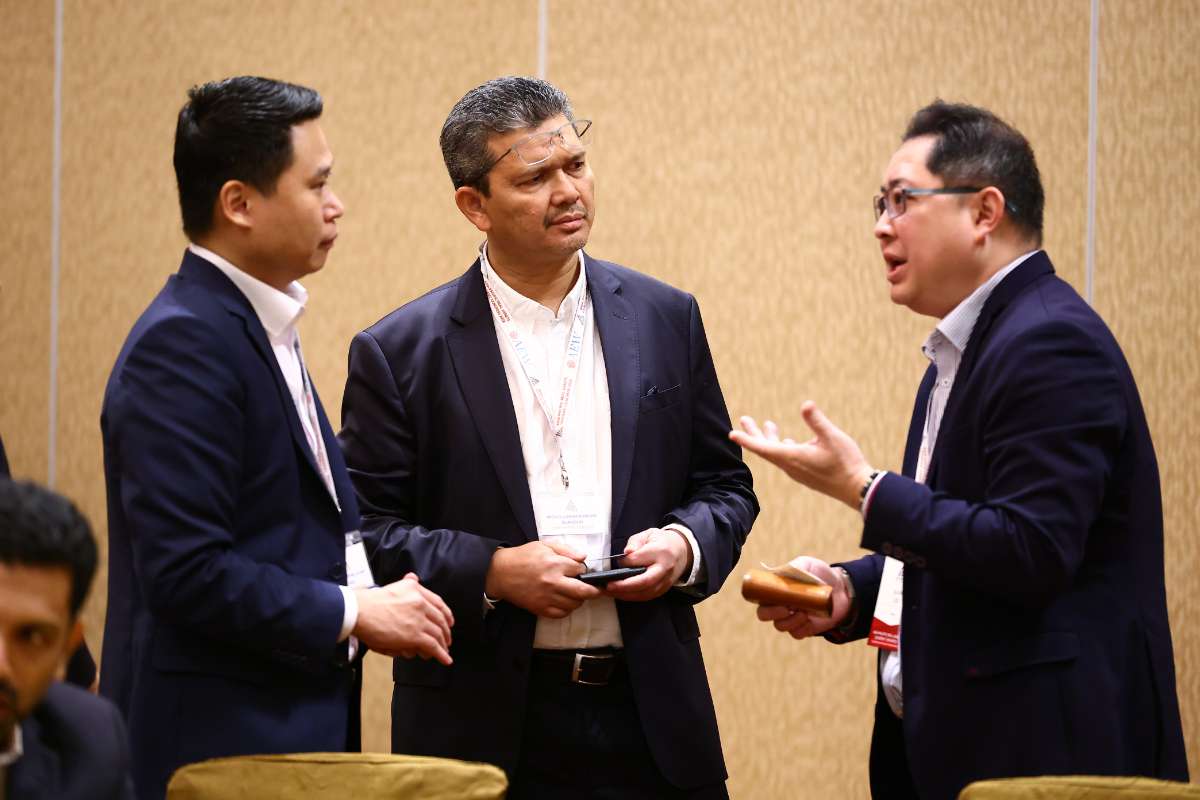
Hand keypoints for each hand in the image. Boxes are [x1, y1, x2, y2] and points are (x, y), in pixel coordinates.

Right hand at [353, 574, 454, 664]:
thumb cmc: (370, 602)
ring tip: (444, 651)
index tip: (449, 621)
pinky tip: (445, 659)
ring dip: (443, 645)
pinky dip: (441, 654)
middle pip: (440, 620)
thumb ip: (406, 583)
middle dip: (445, 632)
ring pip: (438, 634)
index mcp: (416, 590)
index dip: (446, 614)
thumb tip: (413, 577)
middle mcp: (421, 603)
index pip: (438, 603)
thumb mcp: (392, 587)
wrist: (360, 612)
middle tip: (447, 639)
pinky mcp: (415, 636)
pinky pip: (433, 646)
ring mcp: (419, 620)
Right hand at [484, 539, 601, 618]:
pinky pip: (561, 614)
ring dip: (579, 600)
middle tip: (597, 590)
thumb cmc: (523, 557)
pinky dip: (567, 609)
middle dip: (594, 591)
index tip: (582, 571)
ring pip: (574, 604)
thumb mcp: (544, 545)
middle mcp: (553, 582)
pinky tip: (565, 602)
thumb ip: (565, 550)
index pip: (580, 570)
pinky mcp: (540, 608)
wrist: (501, 573)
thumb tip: (583, 557)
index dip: (583, 570)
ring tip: (576, 594)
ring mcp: (547, 597)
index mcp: (554, 564)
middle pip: (583, 591)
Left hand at [604, 528, 690, 601]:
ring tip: (610, 592)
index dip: (625, 562)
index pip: (639, 559)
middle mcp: (664, 568)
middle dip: (624, 586)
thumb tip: (627, 553)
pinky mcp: (664, 589)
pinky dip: (633, 597)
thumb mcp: (648, 534)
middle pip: (644, 581)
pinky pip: (647, 596)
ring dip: (626, 595)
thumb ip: (635, 542)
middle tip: (608, 586)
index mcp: (660, 551)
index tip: (617, 562)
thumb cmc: (661, 541)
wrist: (681, 551)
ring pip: (645, 593)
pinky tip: (621, 594)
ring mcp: (666, 581)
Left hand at [729, 403, 874, 509]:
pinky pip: (787, 459)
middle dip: (754, 433)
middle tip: (744, 418)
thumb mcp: (832, 438)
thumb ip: (817, 421)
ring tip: (766, 424)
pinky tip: (786, 441)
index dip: (747, 439)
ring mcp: (798, 471)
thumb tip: (805, 404)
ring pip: (777, 453)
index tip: (732, 434)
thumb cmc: (846, 463)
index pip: (763, 448)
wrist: (857, 489)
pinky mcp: (806, 473)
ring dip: (770, 438)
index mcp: (793, 457)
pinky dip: (782, 447)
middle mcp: (791, 466)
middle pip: (766, 449)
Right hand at [755, 556, 852, 639]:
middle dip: (772, 613)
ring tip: (803, 612)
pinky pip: (796, 634)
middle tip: (786, 608)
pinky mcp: (805, 628)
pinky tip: (808, 620)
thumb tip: (783, 575)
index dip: (761, 599)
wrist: (842, 588)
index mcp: (777, 590)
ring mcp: (792, 618)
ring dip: (789, 620)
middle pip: (764, 614)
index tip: (772, 597)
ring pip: (780, 626)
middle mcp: (780, 605)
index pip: (760, 597)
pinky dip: (800, 628)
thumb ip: (795, 568)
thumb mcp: (807, 565)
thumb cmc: (820, 574)